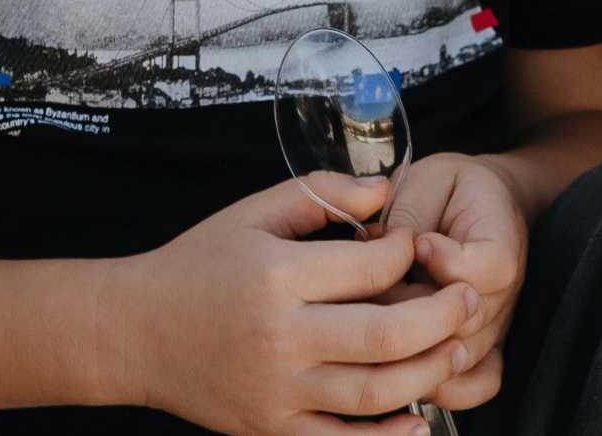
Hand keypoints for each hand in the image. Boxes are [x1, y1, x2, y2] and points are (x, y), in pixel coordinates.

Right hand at [103, 174, 482, 434]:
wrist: (132, 331)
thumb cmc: (198, 263)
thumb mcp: (252, 210)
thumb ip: (321, 193)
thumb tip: (387, 190)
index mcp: (276, 277)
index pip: (371, 267)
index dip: (409, 252)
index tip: (414, 244)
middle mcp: (279, 338)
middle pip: (386, 335)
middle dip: (442, 317)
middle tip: (469, 302)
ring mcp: (275, 391)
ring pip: (374, 393)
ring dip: (428, 373)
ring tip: (457, 349)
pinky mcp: (269, 428)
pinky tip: (420, 421)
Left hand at [382, 154, 530, 410]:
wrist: (483, 202)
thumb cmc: (453, 189)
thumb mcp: (431, 180)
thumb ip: (408, 213)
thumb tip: (372, 247)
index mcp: (502, 239)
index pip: (488, 268)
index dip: (446, 261)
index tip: (418, 240)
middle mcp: (506, 291)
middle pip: (467, 322)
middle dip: (412, 308)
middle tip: (380, 286)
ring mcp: (495, 325)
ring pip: (460, 358)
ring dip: (413, 345)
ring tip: (380, 319)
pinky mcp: (481, 347)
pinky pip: (475, 386)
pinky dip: (445, 388)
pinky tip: (408, 367)